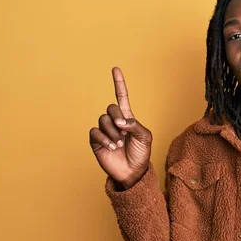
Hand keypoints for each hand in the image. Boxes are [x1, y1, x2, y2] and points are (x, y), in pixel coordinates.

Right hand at [89, 67, 152, 189]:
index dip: (119, 83)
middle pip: (111, 108)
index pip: (121, 96)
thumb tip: (119, 121)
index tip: (115, 69)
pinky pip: (95, 131)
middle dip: (118, 119)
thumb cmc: (140, 154)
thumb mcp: (145, 137)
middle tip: (124, 133)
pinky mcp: (96, 140)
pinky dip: (104, 139)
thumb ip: (134, 125)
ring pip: (103, 119)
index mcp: (128, 118)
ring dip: (113, 132)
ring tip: (119, 144)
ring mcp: (104, 130)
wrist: (132, 172)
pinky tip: (111, 147)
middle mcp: (114, 121)